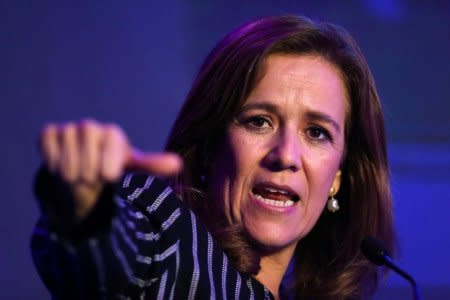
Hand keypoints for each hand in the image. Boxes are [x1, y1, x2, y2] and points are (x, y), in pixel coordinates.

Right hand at [39, 119, 181, 219]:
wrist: (83, 162)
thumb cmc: (111, 164)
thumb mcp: (132, 165)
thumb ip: (152, 164)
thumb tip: (178, 165)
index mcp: (113, 134)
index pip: (107, 168)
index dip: (105, 176)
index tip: (109, 175)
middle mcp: (91, 127)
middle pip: (85, 169)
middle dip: (88, 179)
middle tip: (92, 175)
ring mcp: (69, 128)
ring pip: (65, 166)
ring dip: (72, 176)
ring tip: (79, 171)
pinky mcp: (49, 132)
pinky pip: (49, 157)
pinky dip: (54, 166)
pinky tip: (63, 161)